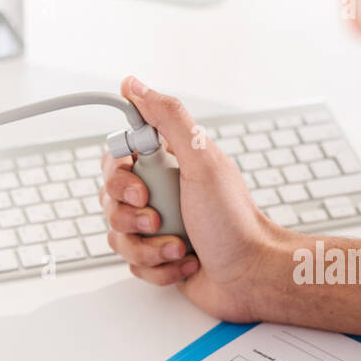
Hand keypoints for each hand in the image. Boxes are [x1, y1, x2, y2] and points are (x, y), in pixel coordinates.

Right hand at [103, 76, 290, 321]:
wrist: (251, 276)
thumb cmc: (233, 220)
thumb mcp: (201, 162)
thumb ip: (168, 119)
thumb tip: (134, 85)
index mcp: (167, 165)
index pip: (117, 159)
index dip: (119, 178)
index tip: (142, 187)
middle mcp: (159, 193)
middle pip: (109, 201)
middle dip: (132, 218)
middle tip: (159, 219)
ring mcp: (157, 227)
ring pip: (118, 237)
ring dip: (149, 248)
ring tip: (180, 247)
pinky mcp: (157, 258)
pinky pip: (132, 264)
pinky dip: (158, 269)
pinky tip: (186, 263)